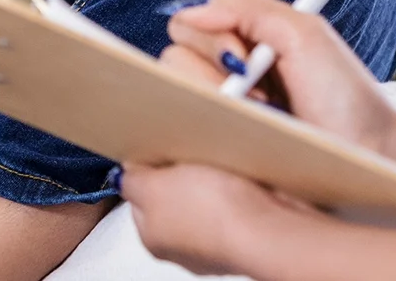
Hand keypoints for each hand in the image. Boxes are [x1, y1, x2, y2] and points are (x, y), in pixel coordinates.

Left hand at [117, 161, 311, 274]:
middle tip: (188, 153)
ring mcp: (219, 237)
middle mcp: (185, 244)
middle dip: (181, 172)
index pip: (139, 197)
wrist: (269, 227)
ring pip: (208, 194)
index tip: (155, 151)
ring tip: (217, 161)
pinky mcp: (250, 226)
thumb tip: (127, 174)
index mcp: (154, 238)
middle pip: (175, 195)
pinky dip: (239, 182)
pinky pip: (238, 196)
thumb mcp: (152, 188)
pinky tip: (241, 173)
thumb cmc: (212, 214)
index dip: (147, 170)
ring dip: (212, 174)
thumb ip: (132, 181)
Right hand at [156, 0, 395, 157]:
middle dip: (214, 71)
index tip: (247, 58)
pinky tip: (246, 135)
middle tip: (260, 90)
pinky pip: (182, 131)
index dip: (211, 37)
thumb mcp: (303, 33)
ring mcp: (219, 114)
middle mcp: (223, 76)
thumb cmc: (345, 97)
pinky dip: (210, 127)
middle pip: (173, 56)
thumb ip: (246, 7)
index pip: (189, 24)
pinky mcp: (216, 148)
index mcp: (241, 42)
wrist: (369, 152)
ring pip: (174, 91)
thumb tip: (192, 11)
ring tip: (260, 115)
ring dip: (218, 100)